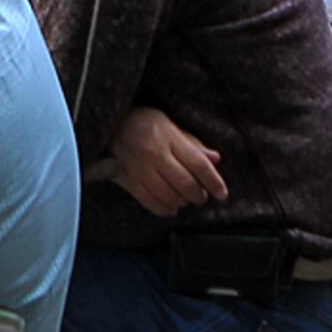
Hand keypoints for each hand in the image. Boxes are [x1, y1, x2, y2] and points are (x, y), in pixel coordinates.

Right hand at [105, 105, 227, 216]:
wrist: (108, 124)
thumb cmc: (143, 123)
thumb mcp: (170, 125)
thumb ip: (192, 143)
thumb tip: (215, 159)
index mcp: (169, 137)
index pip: (198, 163)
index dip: (213, 181)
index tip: (222, 193)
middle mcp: (155, 154)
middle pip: (185, 183)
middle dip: (198, 195)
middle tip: (202, 197)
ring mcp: (140, 168)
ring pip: (168, 196)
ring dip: (182, 202)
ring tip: (185, 200)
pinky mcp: (128, 180)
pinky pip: (150, 201)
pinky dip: (164, 209)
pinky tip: (171, 207)